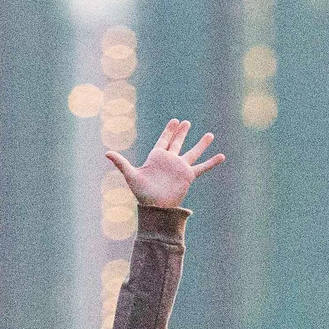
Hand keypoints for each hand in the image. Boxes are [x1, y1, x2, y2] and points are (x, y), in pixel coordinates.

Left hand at [110, 118, 225, 208]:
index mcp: (157, 157)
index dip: (169, 130)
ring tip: (210, 135)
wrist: (155, 207)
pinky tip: (222, 156)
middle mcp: (170, 160)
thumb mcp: (130, 175)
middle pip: (178, 143)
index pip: (164, 140)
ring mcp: (180, 168)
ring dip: (201, 144)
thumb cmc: (142, 193)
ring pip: (193, 152)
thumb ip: (121, 162)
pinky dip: (212, 162)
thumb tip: (106, 153)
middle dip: (182, 133)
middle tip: (187, 122)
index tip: (175, 121)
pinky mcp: (188, 176)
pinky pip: (202, 167)